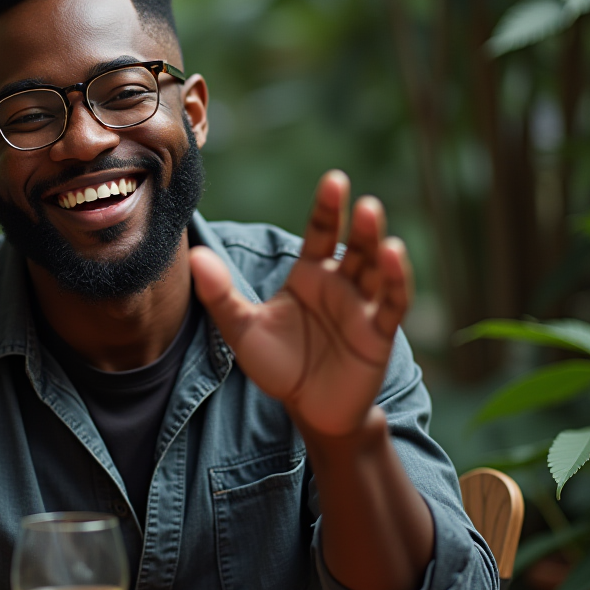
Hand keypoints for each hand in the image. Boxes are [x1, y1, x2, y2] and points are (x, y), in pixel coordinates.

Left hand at [190, 170, 411, 436]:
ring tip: (373, 215)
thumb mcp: (241, 329)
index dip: (328, 206)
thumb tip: (194, 256)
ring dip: (377, 243)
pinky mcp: (379, 333)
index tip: (334, 179)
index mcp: (309, 273)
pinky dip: (395, 280)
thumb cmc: (278, 364)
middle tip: (357, 196)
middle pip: (353, 244)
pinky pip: (392, 302)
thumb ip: (220, 293)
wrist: (308, 409)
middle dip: (357, 221)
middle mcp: (340, 282)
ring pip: (375, 267)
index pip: (320, 231)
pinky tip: (394, 256)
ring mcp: (362, 306)